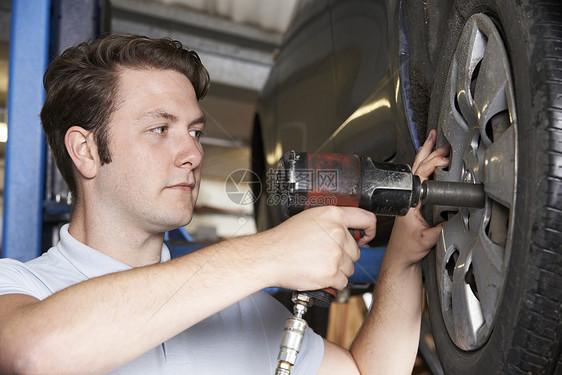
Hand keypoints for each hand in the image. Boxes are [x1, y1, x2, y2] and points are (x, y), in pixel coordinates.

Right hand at [259, 206, 375, 290]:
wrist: (268, 257)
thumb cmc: (284, 240)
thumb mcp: (309, 218)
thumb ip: (332, 222)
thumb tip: (350, 232)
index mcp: (332, 215)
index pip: (366, 219)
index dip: (369, 230)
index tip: (365, 236)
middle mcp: (337, 232)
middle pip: (356, 250)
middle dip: (343, 255)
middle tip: (323, 255)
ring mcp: (335, 253)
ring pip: (350, 267)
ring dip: (337, 269)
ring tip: (317, 264)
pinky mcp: (331, 273)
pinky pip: (343, 281)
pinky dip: (332, 282)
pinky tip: (317, 273)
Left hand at [387, 130, 449, 265]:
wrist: (400, 257)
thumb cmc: (408, 249)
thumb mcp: (427, 239)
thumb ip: (439, 229)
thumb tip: (452, 218)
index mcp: (409, 202)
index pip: (420, 176)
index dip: (433, 165)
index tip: (445, 159)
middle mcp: (407, 197)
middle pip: (417, 168)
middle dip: (429, 152)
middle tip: (439, 140)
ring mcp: (408, 198)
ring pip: (416, 171)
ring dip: (425, 155)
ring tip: (432, 141)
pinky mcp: (411, 201)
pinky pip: (418, 178)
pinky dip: (424, 166)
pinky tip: (429, 161)